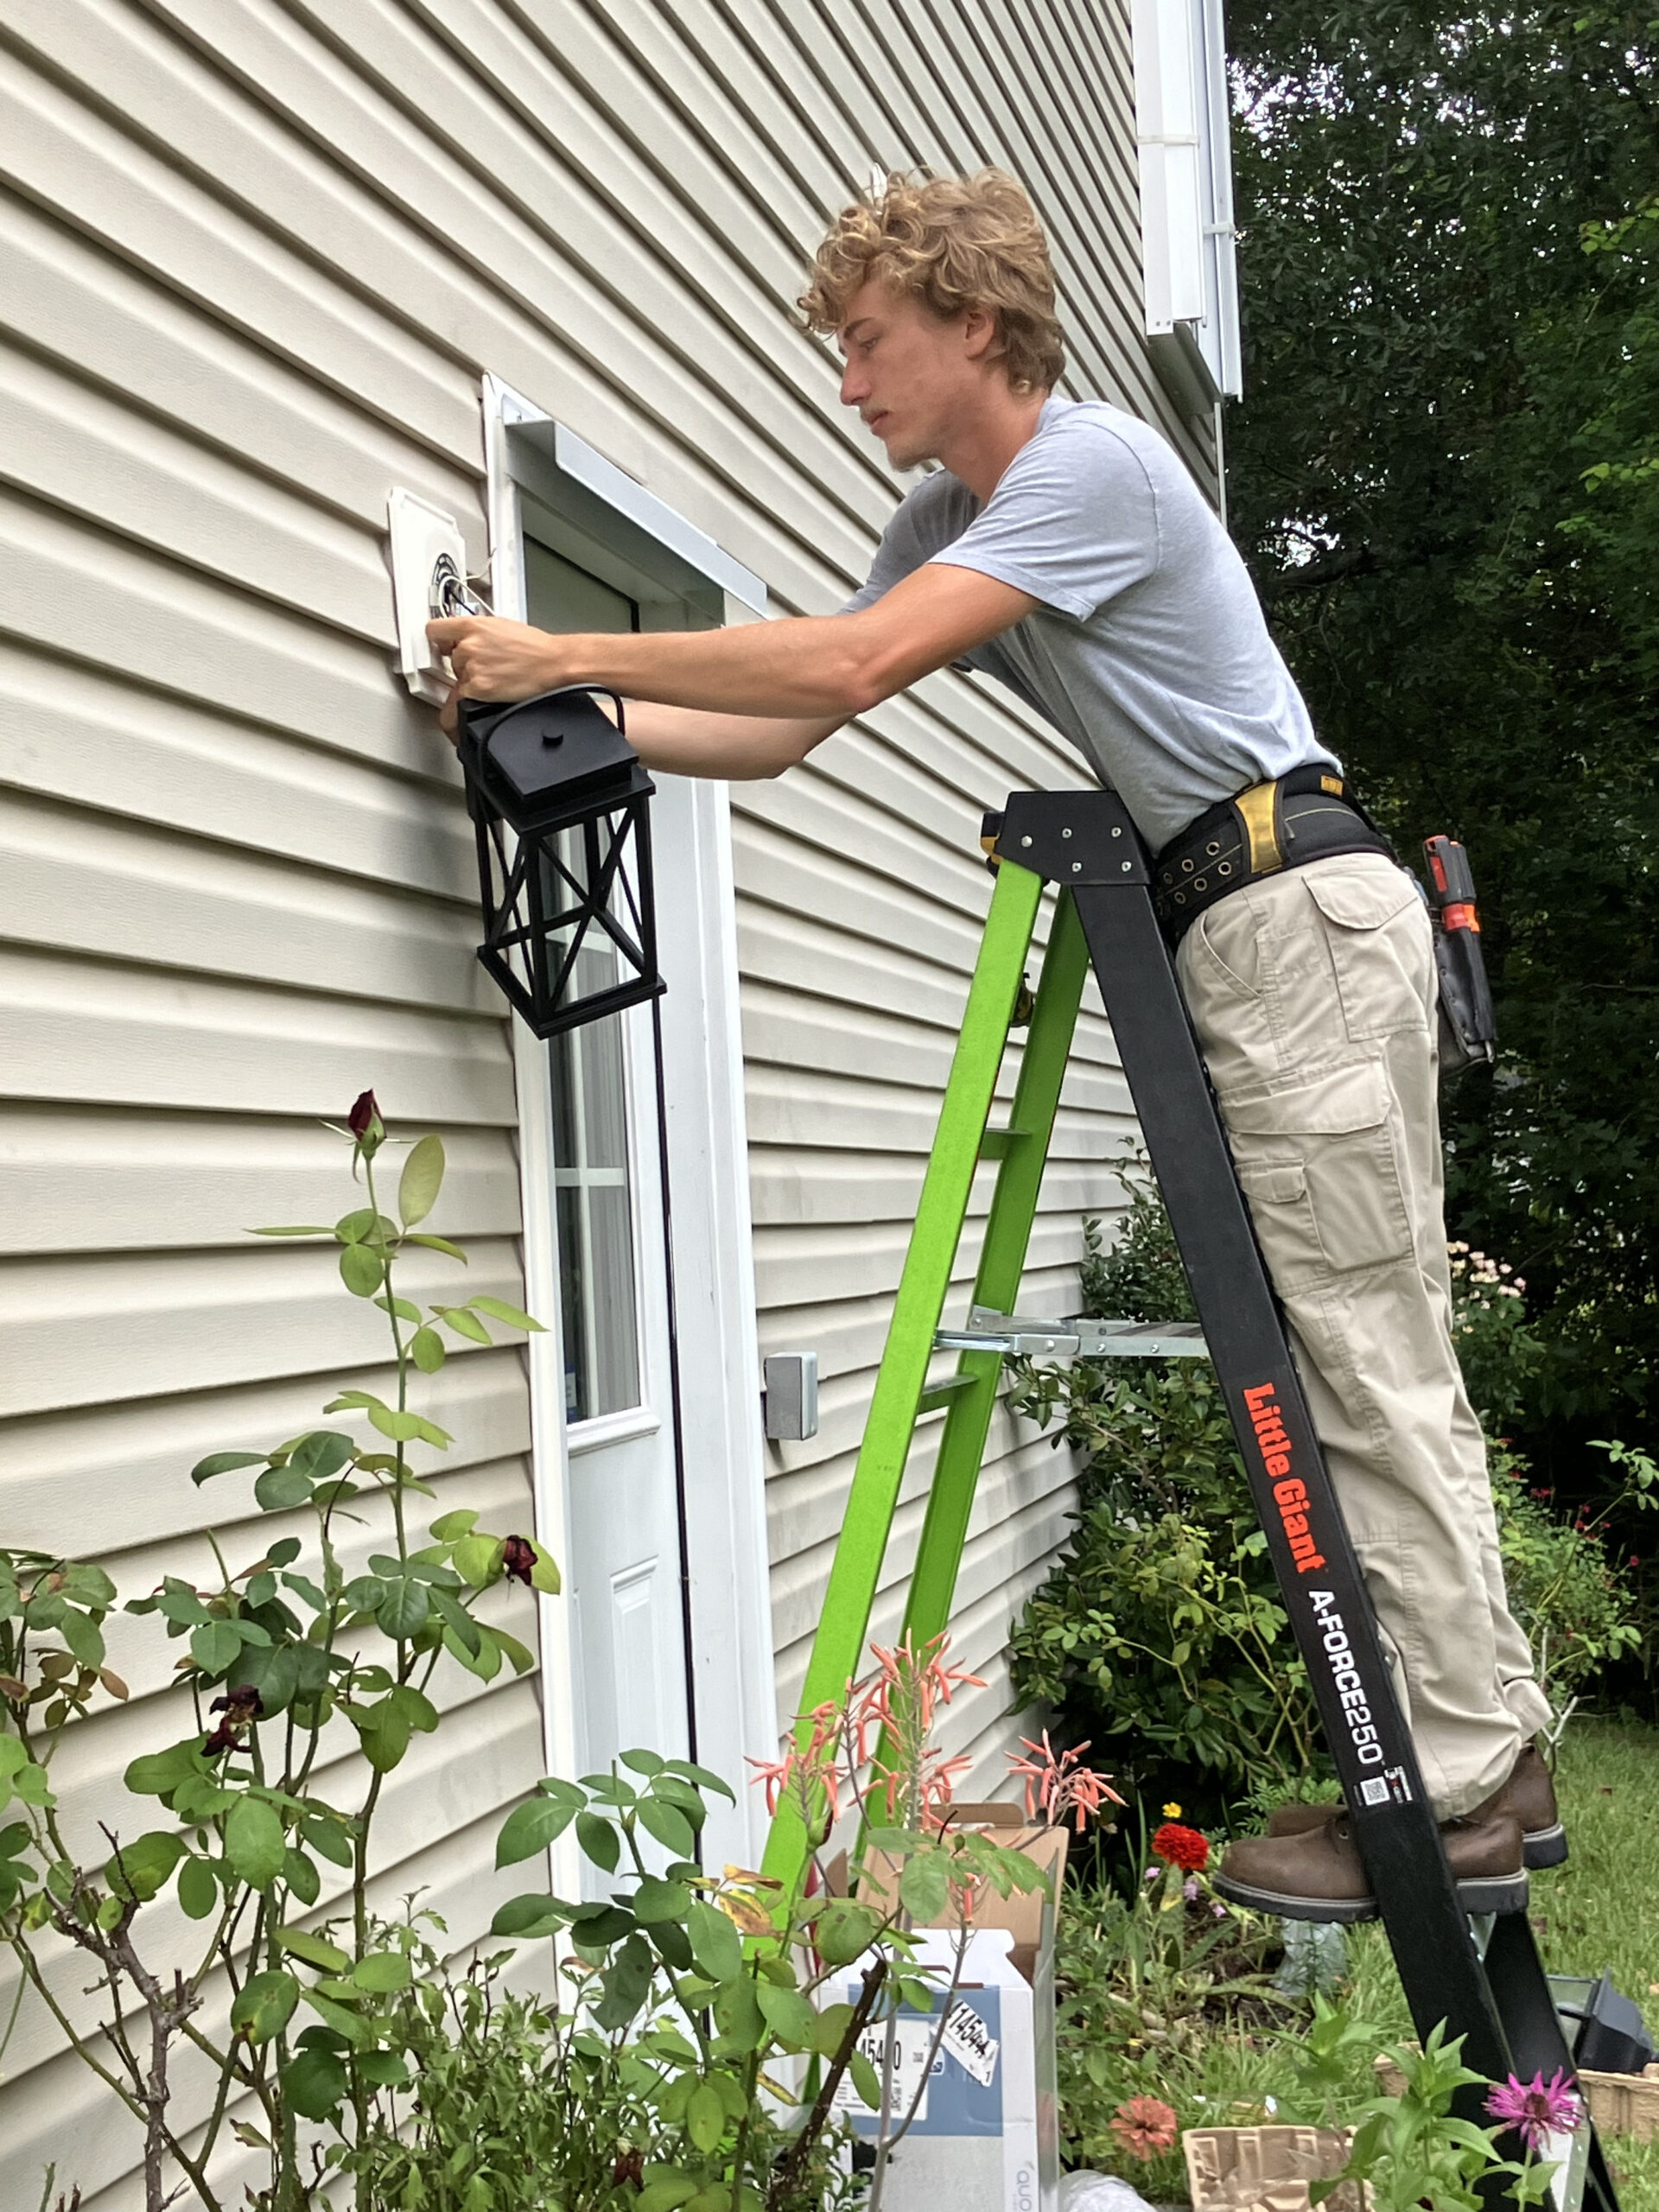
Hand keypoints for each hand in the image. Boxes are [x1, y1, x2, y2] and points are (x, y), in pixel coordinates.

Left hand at [425, 615, 569, 736]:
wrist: (553, 663)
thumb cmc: (536, 647)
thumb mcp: (502, 626)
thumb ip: (478, 632)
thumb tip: (466, 638)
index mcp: (473, 625)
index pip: (435, 630)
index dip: (439, 640)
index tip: (441, 646)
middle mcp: (468, 645)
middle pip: (451, 659)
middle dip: (466, 664)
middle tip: (489, 666)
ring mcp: (471, 668)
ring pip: (459, 678)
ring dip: (473, 680)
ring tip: (498, 676)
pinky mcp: (477, 688)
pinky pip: (465, 697)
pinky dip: (477, 696)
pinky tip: (496, 689)